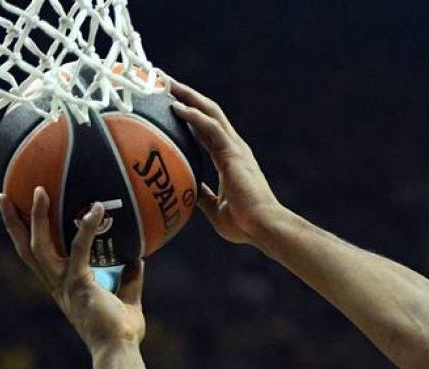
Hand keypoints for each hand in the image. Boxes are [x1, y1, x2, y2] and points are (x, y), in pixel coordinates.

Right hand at [0, 188, 144, 348]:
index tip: (18, 215)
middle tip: (4, 195)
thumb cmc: (122, 333)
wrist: (119, 351)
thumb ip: (129, 280)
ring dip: (36, 216)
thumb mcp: (127, 301)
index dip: (25, 237)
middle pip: (26, 248)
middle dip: (12, 222)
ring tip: (38, 190)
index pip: (37, 258)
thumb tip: (137, 259)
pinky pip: (79, 248)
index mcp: (62, 288)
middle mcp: (57, 285)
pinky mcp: (79, 284)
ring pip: (39, 245)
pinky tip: (97, 209)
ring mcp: (64, 284)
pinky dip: (86, 227)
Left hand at [168, 80, 284, 245]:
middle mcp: (234, 148)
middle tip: (164, 82)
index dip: (190, 115)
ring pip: (210, 112)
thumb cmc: (245, 224)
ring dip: (188, 96)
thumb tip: (188, 190)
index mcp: (230, 159)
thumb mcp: (216, 210)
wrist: (264, 227)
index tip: (170, 104)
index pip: (207, 129)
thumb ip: (204, 197)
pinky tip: (176, 107)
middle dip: (187, 95)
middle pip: (208, 112)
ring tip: (166, 84)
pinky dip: (194, 115)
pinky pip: (211, 127)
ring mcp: (236, 148)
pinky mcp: (234, 153)